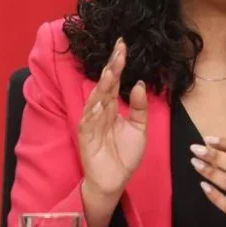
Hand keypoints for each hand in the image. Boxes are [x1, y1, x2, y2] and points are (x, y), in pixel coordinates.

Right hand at [78, 38, 147, 196]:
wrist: (115, 180)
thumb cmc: (125, 154)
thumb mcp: (139, 128)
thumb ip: (139, 107)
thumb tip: (138, 84)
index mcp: (112, 107)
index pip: (115, 81)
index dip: (118, 64)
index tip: (123, 46)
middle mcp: (101, 111)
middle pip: (105, 85)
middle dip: (111, 68)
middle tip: (118, 50)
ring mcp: (92, 123)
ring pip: (96, 100)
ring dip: (102, 86)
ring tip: (110, 72)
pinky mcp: (86, 137)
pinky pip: (89, 122)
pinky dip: (93, 111)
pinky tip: (100, 101)